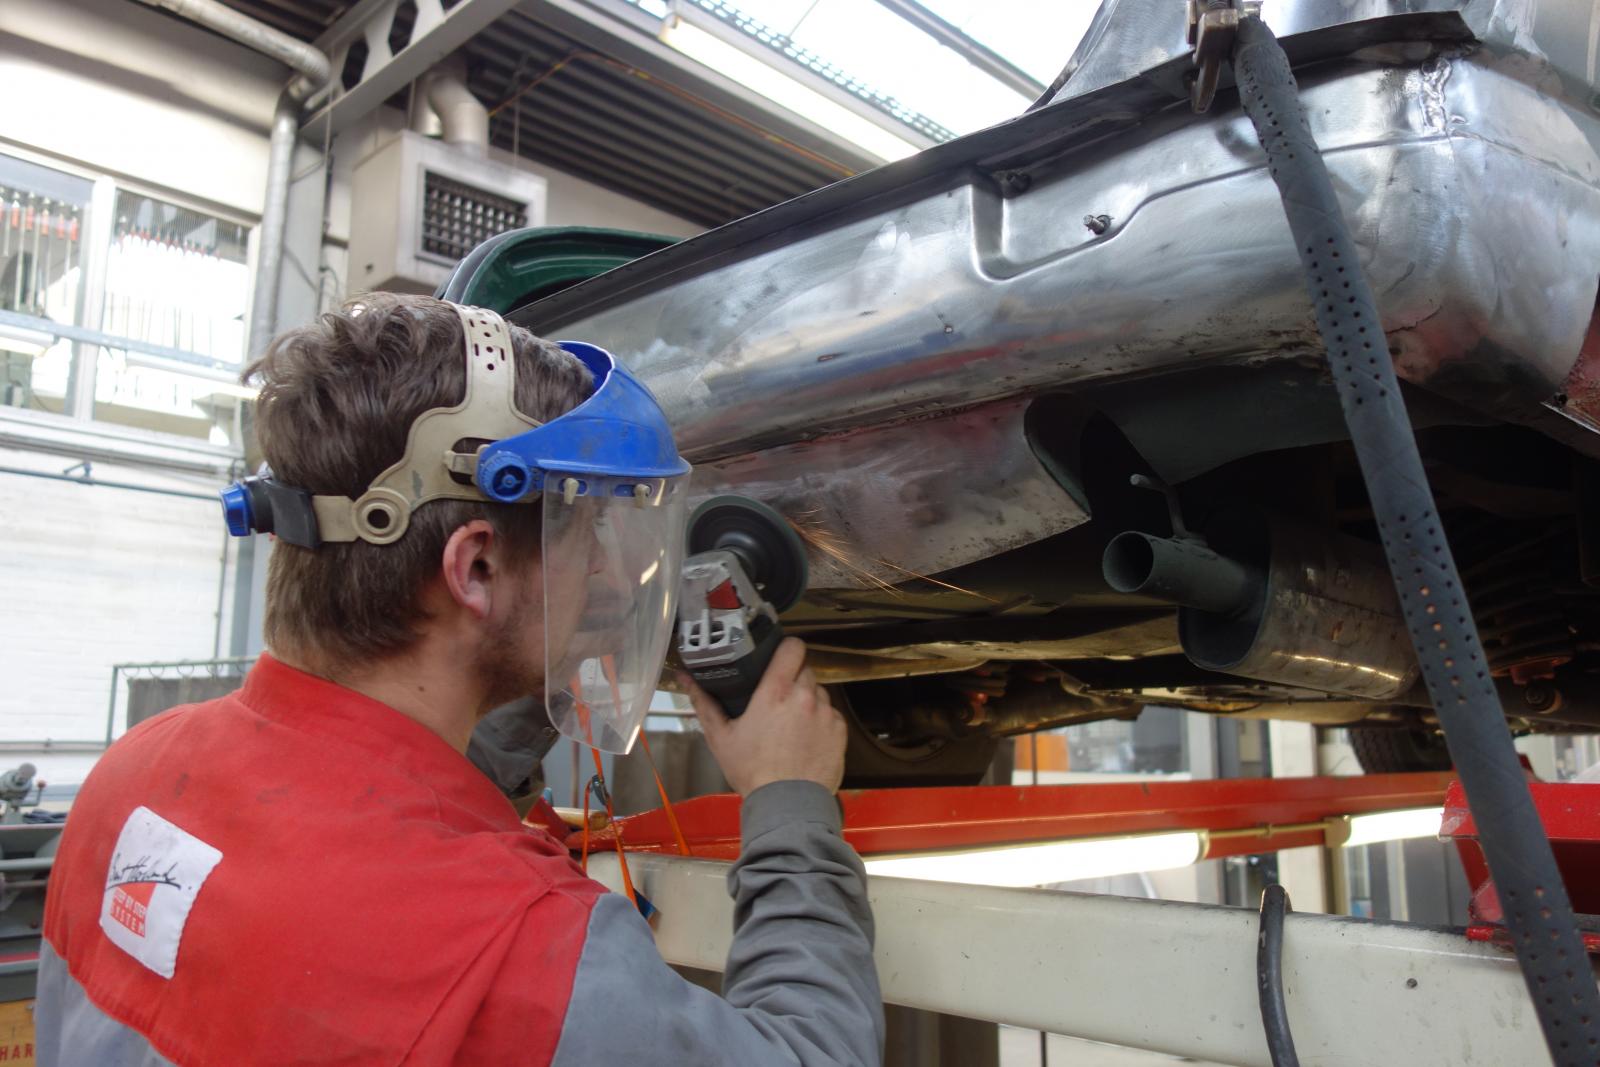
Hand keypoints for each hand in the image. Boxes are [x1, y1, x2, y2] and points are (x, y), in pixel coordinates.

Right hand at [683, 637, 845, 795]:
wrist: (787, 805)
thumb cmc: (752, 771)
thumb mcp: (721, 737)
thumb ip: (704, 702)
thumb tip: (684, 677)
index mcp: (776, 691)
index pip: (792, 647)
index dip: (786, 649)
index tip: (777, 660)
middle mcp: (805, 696)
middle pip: (804, 670)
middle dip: (792, 681)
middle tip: (778, 701)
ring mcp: (826, 713)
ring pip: (819, 692)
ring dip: (807, 702)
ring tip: (792, 726)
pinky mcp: (840, 731)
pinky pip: (831, 714)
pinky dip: (821, 722)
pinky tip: (806, 741)